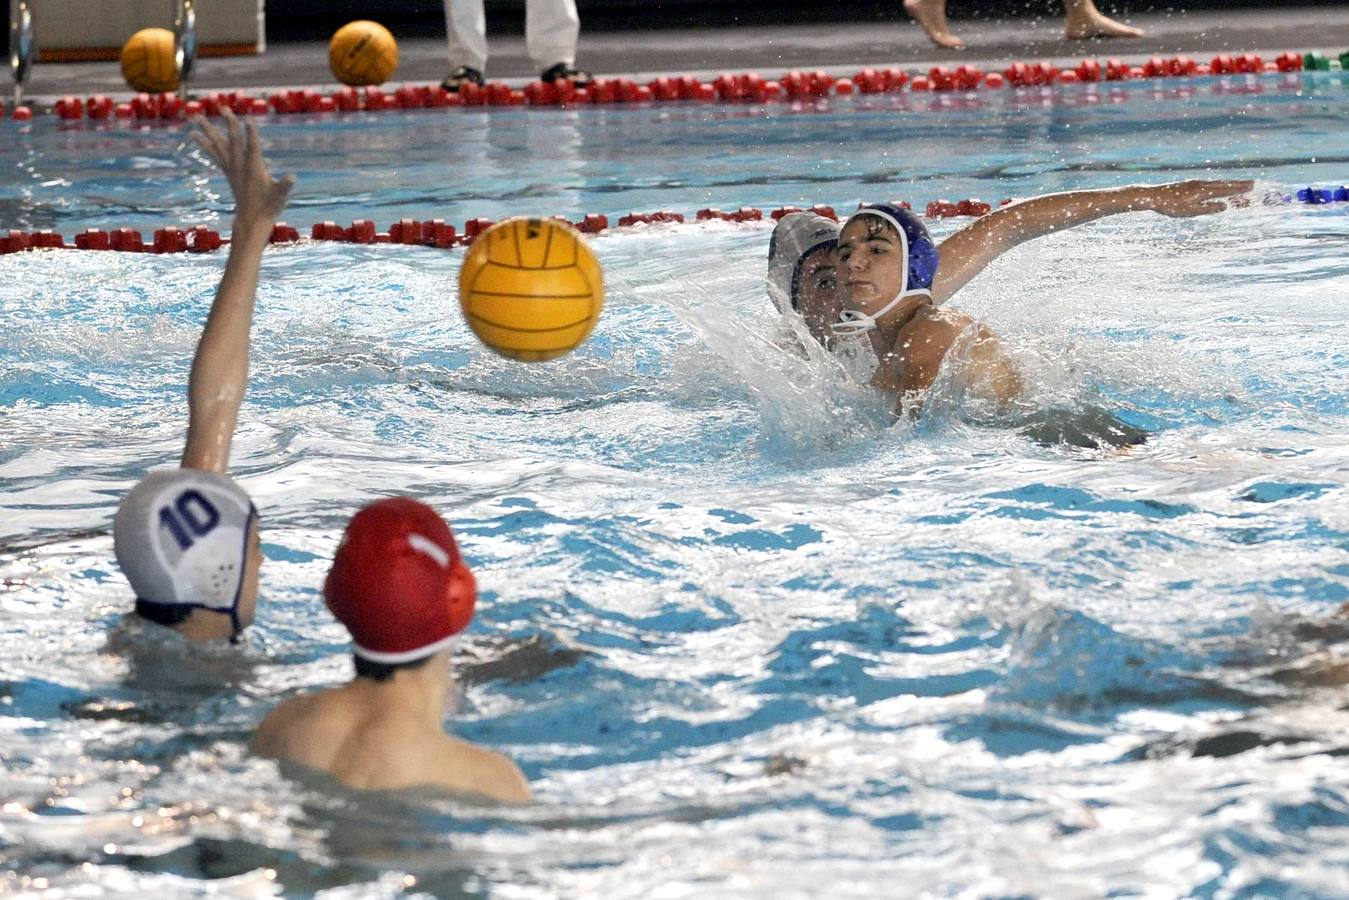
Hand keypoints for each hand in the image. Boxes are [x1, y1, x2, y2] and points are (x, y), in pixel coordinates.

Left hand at [190, 107, 295, 228]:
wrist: (252, 221)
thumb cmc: (269, 207)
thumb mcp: (281, 196)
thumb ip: (286, 185)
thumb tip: (292, 177)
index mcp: (254, 170)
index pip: (253, 148)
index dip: (251, 134)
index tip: (248, 119)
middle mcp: (240, 167)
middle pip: (233, 141)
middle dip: (229, 124)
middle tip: (223, 108)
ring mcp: (232, 169)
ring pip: (218, 145)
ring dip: (208, 130)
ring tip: (196, 117)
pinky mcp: (228, 172)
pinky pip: (214, 154)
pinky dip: (206, 144)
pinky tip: (197, 136)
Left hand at [1147, 179, 1252, 217]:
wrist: (1153, 196)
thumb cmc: (1171, 206)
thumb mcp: (1190, 212)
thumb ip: (1208, 209)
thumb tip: (1224, 206)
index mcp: (1203, 191)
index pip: (1225, 190)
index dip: (1238, 189)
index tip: (1251, 188)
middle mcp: (1201, 184)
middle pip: (1223, 184)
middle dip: (1238, 185)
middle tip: (1253, 184)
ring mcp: (1195, 183)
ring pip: (1216, 184)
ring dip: (1229, 185)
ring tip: (1241, 186)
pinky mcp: (1190, 184)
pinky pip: (1209, 184)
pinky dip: (1219, 185)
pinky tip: (1220, 187)